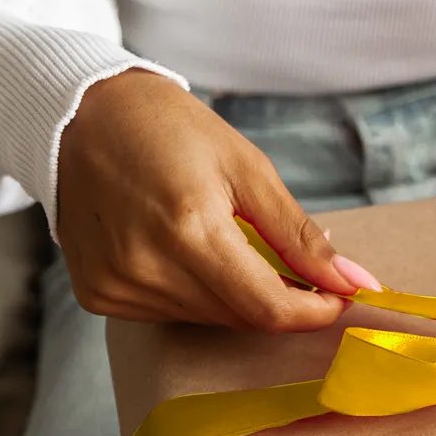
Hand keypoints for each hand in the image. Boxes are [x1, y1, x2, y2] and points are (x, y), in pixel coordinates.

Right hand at [56, 69, 380, 331]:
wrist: (81, 115)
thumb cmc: (170, 130)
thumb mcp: (247, 168)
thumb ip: (299, 235)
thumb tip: (353, 282)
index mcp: (188, 228)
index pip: (266, 308)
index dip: (313, 312)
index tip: (339, 296)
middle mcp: (146, 267)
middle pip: (240, 318)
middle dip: (278, 298)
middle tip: (293, 265)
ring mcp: (116, 285)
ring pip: (207, 320)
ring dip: (235, 296)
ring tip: (229, 244)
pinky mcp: (97, 294)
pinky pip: (169, 313)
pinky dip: (195, 294)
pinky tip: (185, 251)